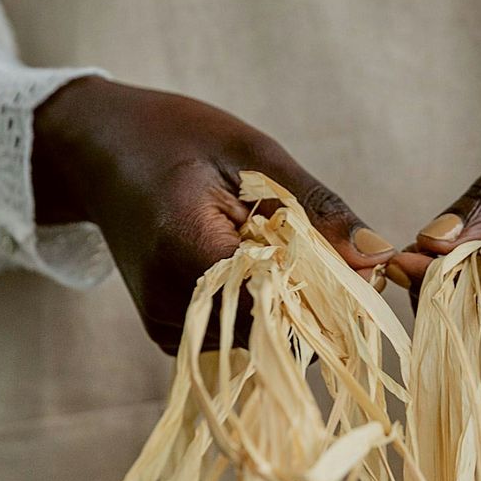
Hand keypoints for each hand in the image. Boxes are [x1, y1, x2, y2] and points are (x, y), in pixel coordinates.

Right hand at [32, 77, 393, 352]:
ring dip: (291, 308)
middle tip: (336, 257)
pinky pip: (237, 337)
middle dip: (317, 303)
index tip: (361, 269)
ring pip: (259, 341)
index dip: (330, 292)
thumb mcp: (255, 156)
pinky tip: (262, 270)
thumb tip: (378, 255)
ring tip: (289, 254)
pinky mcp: (169, 331)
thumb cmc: (179, 139)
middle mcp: (169, 300)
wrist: (102, 150)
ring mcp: (165, 323)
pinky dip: (263, 311)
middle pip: (272, 331)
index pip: (280, 301)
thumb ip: (317, 210)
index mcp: (186, 247)